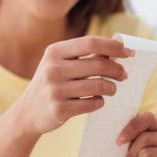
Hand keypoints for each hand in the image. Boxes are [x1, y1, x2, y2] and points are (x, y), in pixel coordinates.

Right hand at [15, 36, 133, 137]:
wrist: (28, 112)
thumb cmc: (52, 84)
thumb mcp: (60, 64)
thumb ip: (83, 55)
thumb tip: (118, 47)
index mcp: (54, 52)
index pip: (90, 43)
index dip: (113, 47)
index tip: (129, 52)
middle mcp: (53, 69)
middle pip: (98, 64)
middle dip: (117, 69)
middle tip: (124, 75)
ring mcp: (55, 90)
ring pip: (99, 86)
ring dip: (111, 88)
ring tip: (112, 89)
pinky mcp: (60, 109)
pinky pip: (93, 103)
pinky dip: (100, 102)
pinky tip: (98, 101)